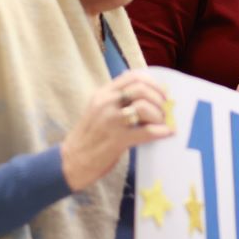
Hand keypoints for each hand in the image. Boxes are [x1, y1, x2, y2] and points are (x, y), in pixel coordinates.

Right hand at [61, 70, 173, 190]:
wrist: (72, 161)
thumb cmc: (89, 137)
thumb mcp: (98, 110)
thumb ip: (118, 101)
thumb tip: (148, 98)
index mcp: (103, 94)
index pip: (132, 77)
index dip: (152, 83)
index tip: (161, 93)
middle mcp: (106, 103)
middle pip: (141, 89)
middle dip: (159, 99)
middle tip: (164, 110)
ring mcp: (111, 120)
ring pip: (144, 107)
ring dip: (159, 115)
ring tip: (161, 124)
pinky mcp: (117, 139)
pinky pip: (147, 131)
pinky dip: (161, 132)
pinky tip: (166, 133)